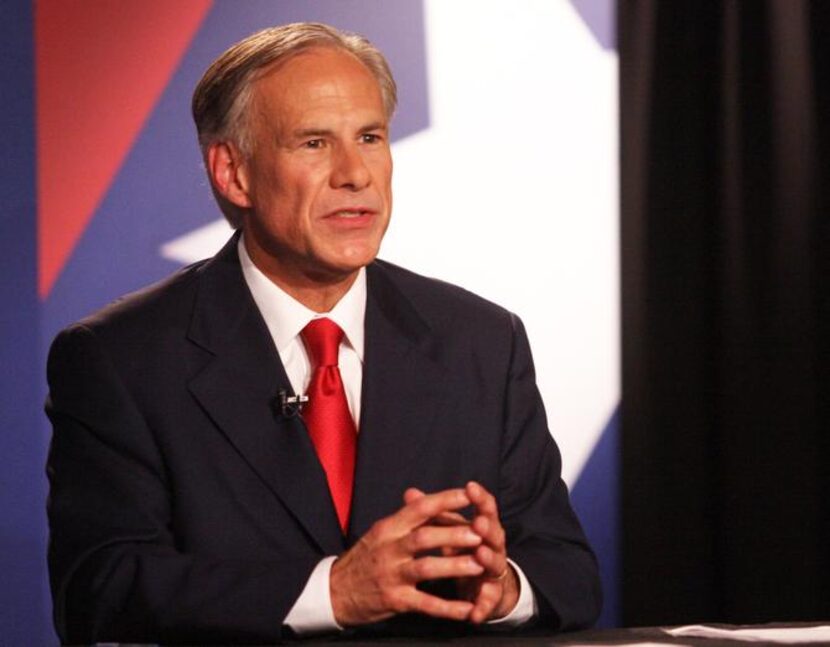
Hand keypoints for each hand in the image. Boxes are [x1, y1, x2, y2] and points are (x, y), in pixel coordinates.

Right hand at [330, 488, 485, 625]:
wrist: (335, 591)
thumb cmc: (364, 558)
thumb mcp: (380, 533)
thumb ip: (404, 518)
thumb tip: (425, 497)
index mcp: (388, 528)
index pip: (419, 509)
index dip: (445, 500)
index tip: (469, 494)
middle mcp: (389, 549)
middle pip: (424, 537)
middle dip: (453, 534)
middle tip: (480, 532)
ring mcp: (391, 575)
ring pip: (426, 568)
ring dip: (454, 566)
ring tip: (479, 566)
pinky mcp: (394, 600)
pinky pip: (425, 604)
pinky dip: (447, 607)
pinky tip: (467, 608)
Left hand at [403, 481, 519, 622]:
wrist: (480, 586)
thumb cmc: (461, 550)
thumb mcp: (447, 530)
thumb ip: (432, 513)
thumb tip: (410, 494)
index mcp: (483, 527)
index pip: (485, 508)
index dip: (480, 498)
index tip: (470, 486)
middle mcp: (492, 546)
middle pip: (494, 534)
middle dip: (487, 528)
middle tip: (478, 522)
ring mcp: (492, 571)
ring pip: (494, 564)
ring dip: (488, 559)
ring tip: (480, 555)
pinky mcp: (490, 596)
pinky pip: (488, 601)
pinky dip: (482, 605)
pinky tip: (474, 612)